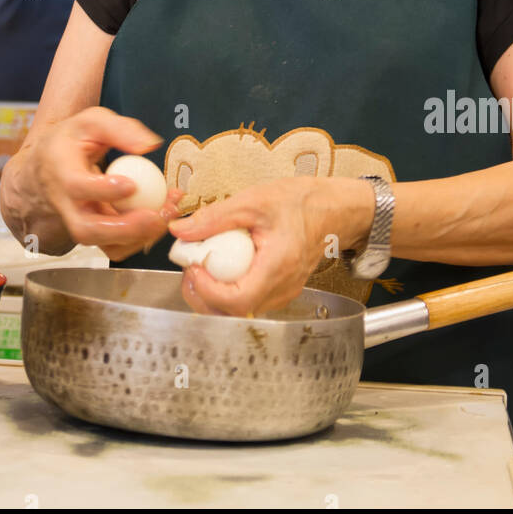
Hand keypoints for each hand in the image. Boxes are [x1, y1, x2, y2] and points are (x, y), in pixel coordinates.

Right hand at [0, 106, 182, 260]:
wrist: (49, 163)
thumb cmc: (71, 141)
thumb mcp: (91, 122)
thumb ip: (120, 129)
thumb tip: (150, 146)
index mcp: (61, 172)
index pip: (76, 187)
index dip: (103, 190)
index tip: (131, 185)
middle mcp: (66, 205)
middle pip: (87, 230)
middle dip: (124, 230)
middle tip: (155, 216)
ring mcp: (80, 223)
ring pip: (106, 244)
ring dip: (141, 236)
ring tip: (168, 213)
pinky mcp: (95, 233)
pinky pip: (118, 246)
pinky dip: (143, 238)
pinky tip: (162, 215)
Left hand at [167, 177, 373, 316]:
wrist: (333, 210)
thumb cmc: (300, 202)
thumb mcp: (253, 201)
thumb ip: (214, 217)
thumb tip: (180, 231)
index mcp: (278, 267)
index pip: (237, 300)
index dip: (207, 291)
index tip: (192, 268)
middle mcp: (282, 288)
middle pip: (234, 312)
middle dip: (203, 296)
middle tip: (188, 270)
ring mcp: (282, 293)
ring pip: (239, 310)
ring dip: (213, 295)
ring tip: (201, 266)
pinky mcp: (280, 291)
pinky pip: (248, 300)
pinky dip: (228, 290)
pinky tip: (220, 268)